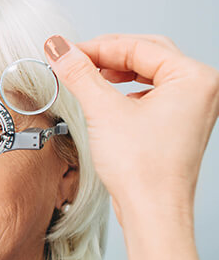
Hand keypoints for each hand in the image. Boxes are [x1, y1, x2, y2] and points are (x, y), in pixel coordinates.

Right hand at [43, 34, 218, 223]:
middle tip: (76, 61)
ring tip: (88, 78)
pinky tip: (107, 100)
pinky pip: (150, 96)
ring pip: (148, 75)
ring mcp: (190, 109)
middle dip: (108, 57)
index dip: (98, 47)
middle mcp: (199, 90)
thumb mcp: (104, 112)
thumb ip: (80, 75)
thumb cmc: (144, 171)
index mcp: (194, 78)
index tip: (69, 51)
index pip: (139, 47)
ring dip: (116, 74)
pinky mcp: (177, 125)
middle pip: (147, 56)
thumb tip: (60, 50)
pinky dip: (125, 93)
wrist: (152, 212)